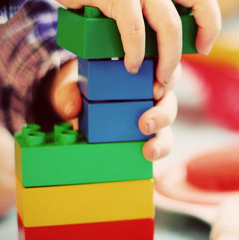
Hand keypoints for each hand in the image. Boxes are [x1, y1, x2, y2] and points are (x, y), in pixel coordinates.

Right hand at [3, 0, 220, 83]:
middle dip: (205, 31)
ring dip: (168, 57)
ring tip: (158, 78)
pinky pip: (134, 28)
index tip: (203, 46)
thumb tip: (151, 52)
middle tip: (191, 59)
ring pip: (169, 24)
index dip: (210, 20)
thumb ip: (143, 13)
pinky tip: (129, 64)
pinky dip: (135, 51)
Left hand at [49, 59, 179, 160]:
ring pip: (167, 129)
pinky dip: (157, 157)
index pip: (166, 72)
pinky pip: (158, 148)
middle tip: (146, 124)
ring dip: (162, 141)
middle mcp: (152, 96)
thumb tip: (71, 109)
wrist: (75, 108)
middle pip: (169, 102)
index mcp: (142, 74)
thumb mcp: (72, 85)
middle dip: (163, 114)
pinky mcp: (146, 140)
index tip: (155, 91)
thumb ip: (68, 92)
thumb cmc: (81, 89)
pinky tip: (152, 167)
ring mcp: (151, 119)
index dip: (168, 79)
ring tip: (149, 150)